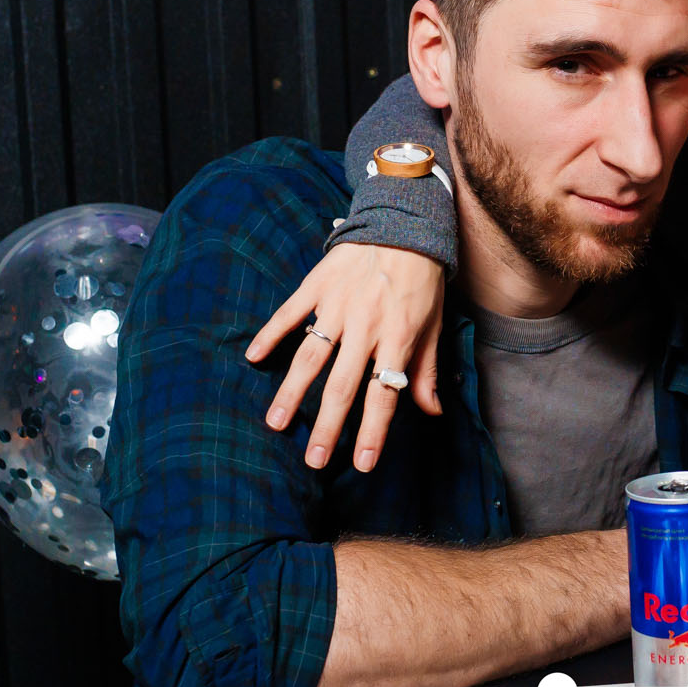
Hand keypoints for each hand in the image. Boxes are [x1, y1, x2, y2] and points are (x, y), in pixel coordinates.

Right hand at [245, 242, 445, 471]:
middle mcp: (366, 326)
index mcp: (398, 337)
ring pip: (310, 356)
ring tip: (276, 423)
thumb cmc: (423, 278)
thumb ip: (426, 370)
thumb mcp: (434, 324)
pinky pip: (289, 313)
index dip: (373, 431)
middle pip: (342, 386)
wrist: (404, 223)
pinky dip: (270, 334)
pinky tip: (253, 357)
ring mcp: (338, 305)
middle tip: (314, 460)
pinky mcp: (318, 285)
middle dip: (328, 427)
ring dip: (292, 392)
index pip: (384, 394)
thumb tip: (433, 412)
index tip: (362, 463)